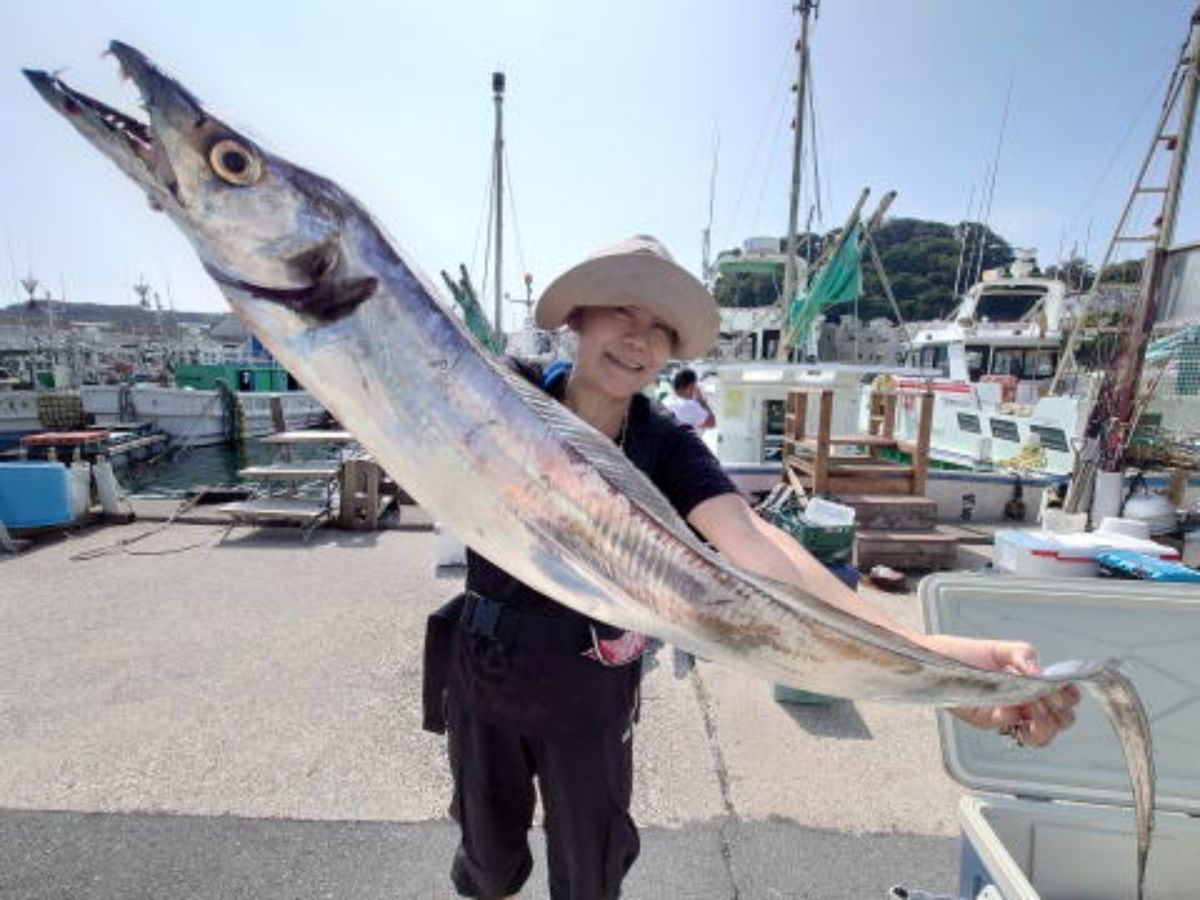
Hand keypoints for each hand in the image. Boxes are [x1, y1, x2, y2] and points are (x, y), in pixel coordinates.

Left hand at [923, 634, 1080, 747]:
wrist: (934, 657)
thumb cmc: (964, 653)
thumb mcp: (1000, 649)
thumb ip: (1024, 654)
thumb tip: (1040, 672)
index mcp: (1029, 687)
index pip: (1062, 702)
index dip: (1068, 700)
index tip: (1065, 690)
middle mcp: (1021, 704)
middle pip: (1058, 724)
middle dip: (1061, 715)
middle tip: (1051, 700)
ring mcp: (1004, 714)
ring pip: (1038, 736)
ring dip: (1045, 724)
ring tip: (1037, 707)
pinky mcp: (985, 719)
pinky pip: (1008, 724)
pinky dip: (1013, 715)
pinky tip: (1011, 704)